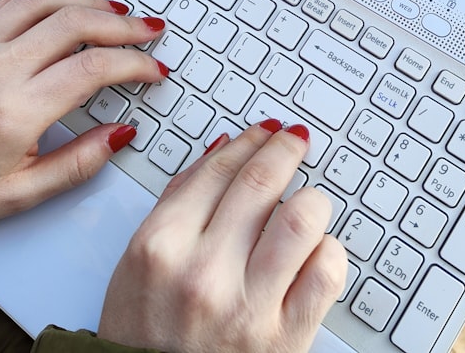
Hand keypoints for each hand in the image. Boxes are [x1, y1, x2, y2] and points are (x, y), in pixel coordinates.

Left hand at [0, 0, 167, 233]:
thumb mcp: (20, 195)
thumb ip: (79, 163)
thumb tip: (121, 134)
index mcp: (14, 113)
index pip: (92, 69)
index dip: (134, 64)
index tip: (153, 70)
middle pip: (76, 23)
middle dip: (124, 24)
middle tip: (150, 32)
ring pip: (45, 0)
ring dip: (90, 1)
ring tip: (117, 13)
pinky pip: (13, 1)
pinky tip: (69, 6)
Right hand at [98, 119, 346, 352]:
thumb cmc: (144, 337)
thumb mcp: (135, 265)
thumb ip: (178, 201)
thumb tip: (223, 150)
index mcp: (160, 247)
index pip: (219, 169)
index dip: (249, 141)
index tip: (264, 132)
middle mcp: (203, 273)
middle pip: (262, 181)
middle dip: (285, 150)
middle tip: (294, 142)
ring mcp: (248, 306)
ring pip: (302, 218)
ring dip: (310, 200)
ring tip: (306, 203)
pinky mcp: (286, 337)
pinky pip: (326, 270)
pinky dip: (328, 251)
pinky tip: (314, 251)